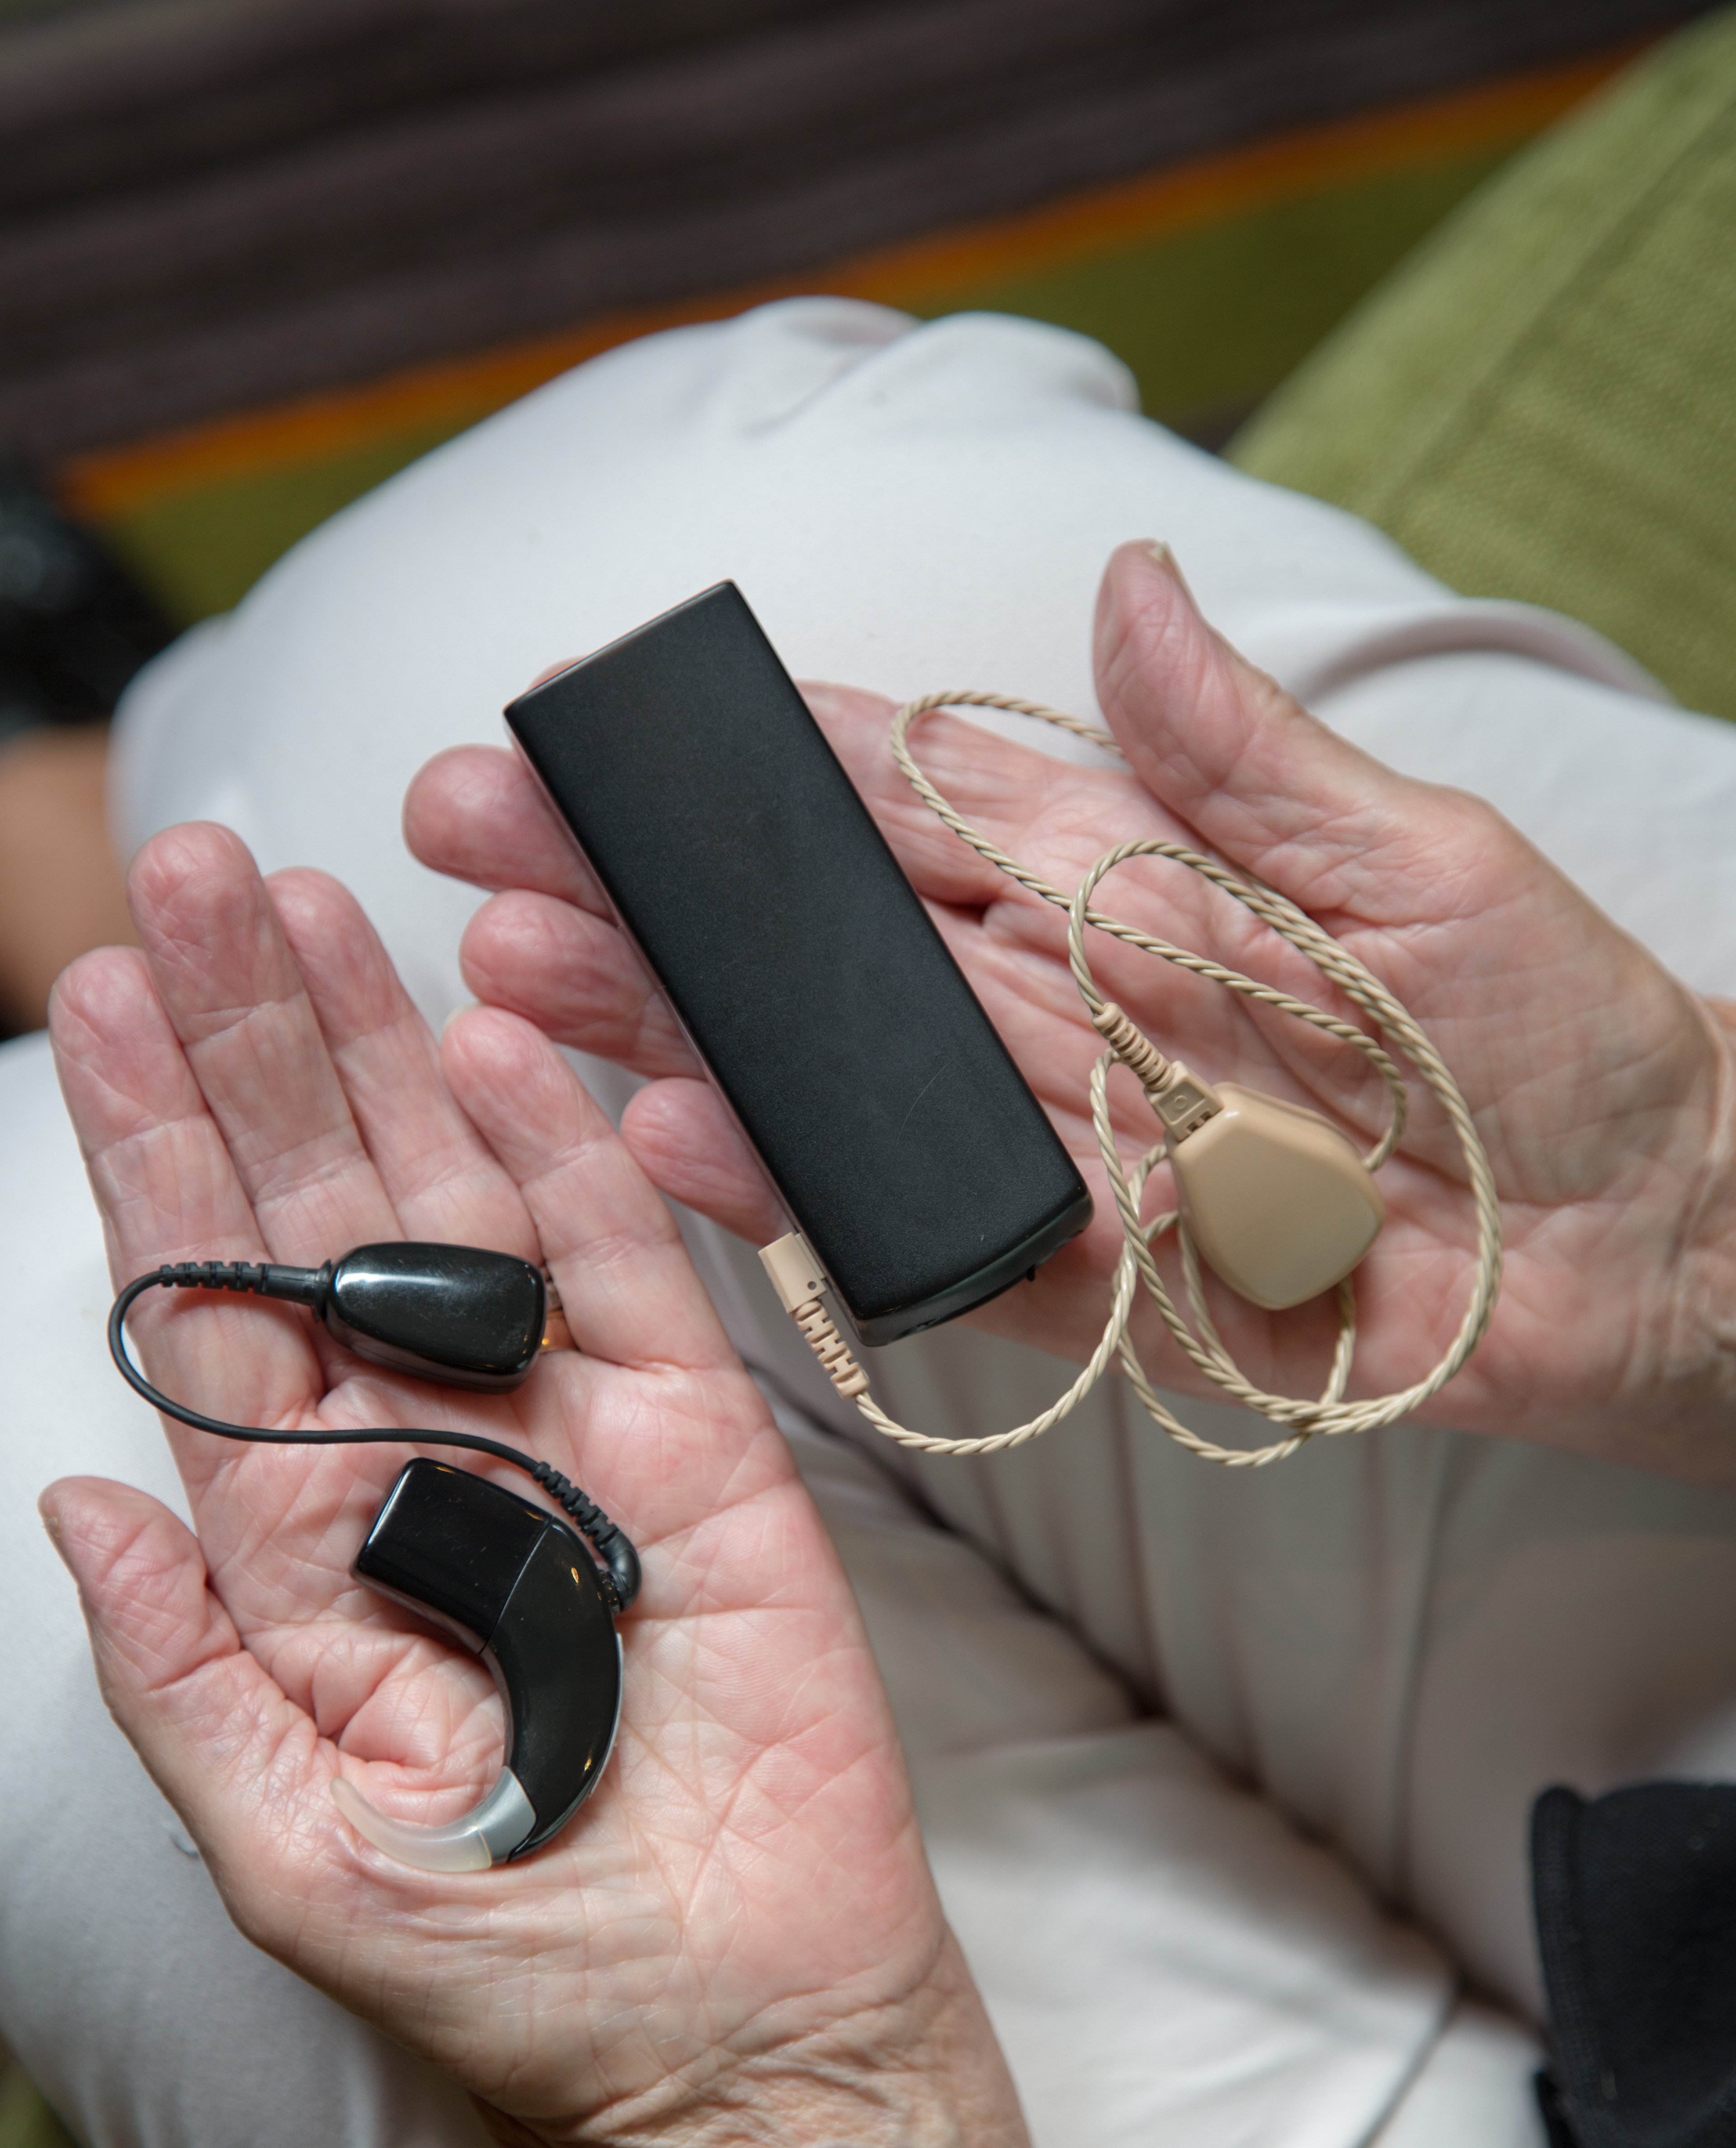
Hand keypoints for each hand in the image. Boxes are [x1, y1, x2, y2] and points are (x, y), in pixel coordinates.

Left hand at [42, 826, 1177, 2147]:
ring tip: (314, 915)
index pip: (214, 1306)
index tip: (110, 1003)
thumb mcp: (281, 1845)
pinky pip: (631, 1287)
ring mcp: (574, 1446)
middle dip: (255, 1050)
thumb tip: (73, 1505)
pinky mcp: (707, 1459)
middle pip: (326, 1217)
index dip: (156, 1153)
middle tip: (200, 883)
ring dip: (385, 1062)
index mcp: (310, 1543)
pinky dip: (570, 1169)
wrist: (720, 2039)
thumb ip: (176, 1669)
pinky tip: (498, 1052)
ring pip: (466, 1215)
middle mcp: (432, 1463)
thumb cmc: (502, 1969)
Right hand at [409, 543, 1735, 1483]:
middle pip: (826, 951)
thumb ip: (1247, 759)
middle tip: (482, 848)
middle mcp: (1060, 1012)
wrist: (1643, 1236)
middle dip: (654, 900)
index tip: (614, 718)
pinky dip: (808, 1209)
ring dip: (678, 1041)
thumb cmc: (1551, 1031)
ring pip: (837, 1094)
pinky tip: (681, 1144)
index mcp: (1127, 882)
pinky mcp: (1086, 1287)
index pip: (911, 804)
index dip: (766, 763)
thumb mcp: (1414, 861)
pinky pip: (924, 1251)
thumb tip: (1128, 589)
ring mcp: (1059, 1151)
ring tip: (522, 988)